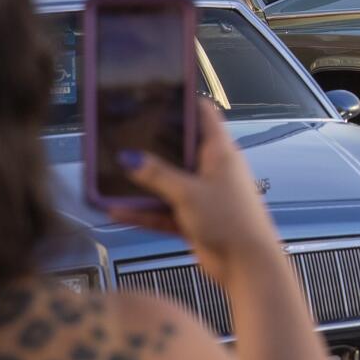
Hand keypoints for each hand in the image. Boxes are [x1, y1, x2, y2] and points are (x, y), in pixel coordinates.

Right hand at [110, 101, 286, 288]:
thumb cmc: (230, 221)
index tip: (156, 93)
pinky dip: (144, 211)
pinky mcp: (195, 219)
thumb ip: (157, 175)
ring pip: (168, 182)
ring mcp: (204, 194)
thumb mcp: (188, 192)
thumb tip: (129, 157)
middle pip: (179, 148)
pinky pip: (164, 210)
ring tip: (111, 173)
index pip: (203, 114)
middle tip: (121, 134)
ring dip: (143, 182)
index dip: (183, 101)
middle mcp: (213, 169)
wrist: (247, 266)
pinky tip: (117, 211)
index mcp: (220, 152)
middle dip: (152, 144)